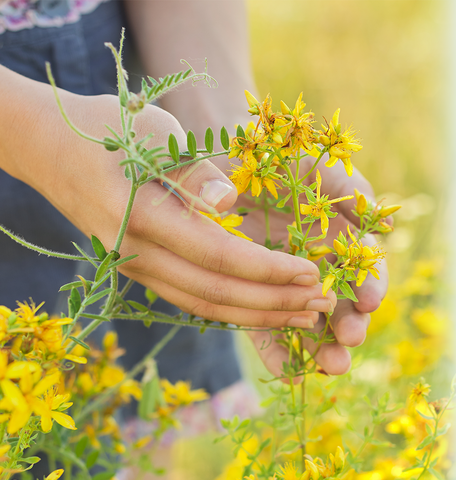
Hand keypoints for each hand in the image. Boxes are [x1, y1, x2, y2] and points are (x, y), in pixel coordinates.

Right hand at [0, 67, 335, 327]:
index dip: (270, 270)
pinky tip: (259, 308)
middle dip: (273, 302)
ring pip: (203, 305)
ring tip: (300, 317)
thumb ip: (191, 170)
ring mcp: (134, 267)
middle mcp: (137, 254)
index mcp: (144, 218)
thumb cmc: (107, 131)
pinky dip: (229, 308)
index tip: (312, 274)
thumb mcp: (152, 133)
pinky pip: (189, 298)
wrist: (51, 149)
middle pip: (216, 294)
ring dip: (256, 314)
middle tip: (321, 306)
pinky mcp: (138, 268)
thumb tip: (230, 201)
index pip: (220, 258)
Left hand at [238, 159, 387, 376]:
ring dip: (320, 346)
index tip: (370, 301)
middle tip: (348, 340)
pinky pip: (265, 327)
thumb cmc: (274, 158)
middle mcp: (315, 264)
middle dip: (348, 324)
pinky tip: (287, 372)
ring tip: (328, 366)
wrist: (228, 163)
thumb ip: (349, 189)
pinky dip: (278, 351)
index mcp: (336, 237)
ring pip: (308, 322)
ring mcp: (284, 283)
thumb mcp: (314, 165)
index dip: (370, 285)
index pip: (361, 268)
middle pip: (340, 302)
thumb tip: (385, 232)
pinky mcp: (253, 294)